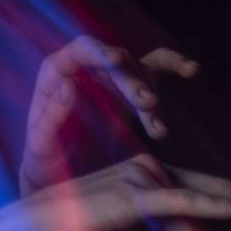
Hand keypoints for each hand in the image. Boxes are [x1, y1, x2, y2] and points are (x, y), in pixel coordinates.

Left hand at [21, 37, 194, 190]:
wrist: (55, 179)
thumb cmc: (41, 162)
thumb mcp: (39, 145)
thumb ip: (50, 117)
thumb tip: (69, 85)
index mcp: (56, 74)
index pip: (80, 51)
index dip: (98, 51)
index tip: (115, 60)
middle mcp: (85, 70)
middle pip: (116, 64)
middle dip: (132, 83)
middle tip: (146, 104)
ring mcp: (108, 79)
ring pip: (137, 74)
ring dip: (150, 97)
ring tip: (157, 130)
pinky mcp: (126, 91)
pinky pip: (152, 72)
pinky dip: (172, 68)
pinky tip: (191, 70)